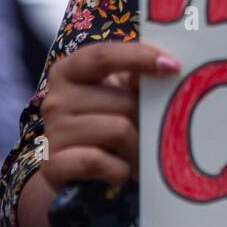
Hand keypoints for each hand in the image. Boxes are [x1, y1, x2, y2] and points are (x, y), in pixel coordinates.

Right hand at [38, 42, 180, 193]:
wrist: (75, 170)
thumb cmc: (105, 122)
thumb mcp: (119, 94)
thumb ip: (137, 77)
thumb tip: (164, 67)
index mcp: (69, 71)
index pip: (104, 56)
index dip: (140, 57)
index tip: (174, 67)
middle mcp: (55, 99)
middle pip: (122, 101)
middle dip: (148, 118)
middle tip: (158, 131)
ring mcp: (52, 132)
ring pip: (118, 131)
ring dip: (139, 147)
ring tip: (142, 154)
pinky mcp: (52, 165)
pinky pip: (99, 161)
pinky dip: (119, 169)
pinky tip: (121, 170)